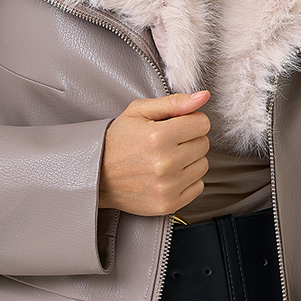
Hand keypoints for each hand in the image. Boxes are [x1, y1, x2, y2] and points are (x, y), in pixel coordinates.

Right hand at [99, 91, 210, 215]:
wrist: (96, 176)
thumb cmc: (117, 141)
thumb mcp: (138, 112)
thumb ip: (174, 102)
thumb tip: (204, 97)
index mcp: (158, 136)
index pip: (202, 123)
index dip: (190, 120)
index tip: (176, 125)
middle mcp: (165, 163)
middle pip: (204, 144)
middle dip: (189, 139)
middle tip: (168, 142)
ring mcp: (168, 186)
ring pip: (203, 165)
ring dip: (189, 160)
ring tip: (166, 159)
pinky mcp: (169, 204)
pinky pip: (198, 187)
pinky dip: (187, 180)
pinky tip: (168, 175)